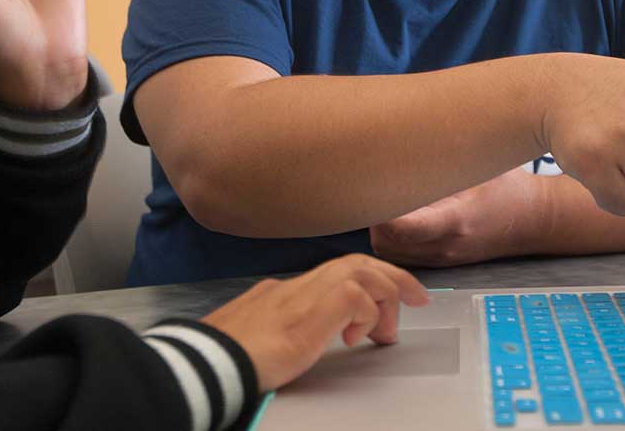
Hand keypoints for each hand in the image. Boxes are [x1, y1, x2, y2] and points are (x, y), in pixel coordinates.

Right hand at [201, 254, 430, 391]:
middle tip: (417, 299)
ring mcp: (302, 294)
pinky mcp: (311, 312)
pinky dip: (366, 312)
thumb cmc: (225, 356)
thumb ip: (277, 327)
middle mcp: (295, 285)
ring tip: (392, 325)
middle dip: (391, 277)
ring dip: (386, 294)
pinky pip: (354, 296)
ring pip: (361, 270)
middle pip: (355, 262)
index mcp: (282, 290)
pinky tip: (358, 336)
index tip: (388, 299)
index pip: (336, 270)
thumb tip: (292, 334)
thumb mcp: (257, 337)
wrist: (207, 361)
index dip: (369, 279)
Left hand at [371, 168, 548, 266]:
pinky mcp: (442, 261)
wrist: (536, 220)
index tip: (372, 189)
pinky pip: (403, 255)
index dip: (379, 212)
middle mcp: (446, 244)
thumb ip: (444, 155)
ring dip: (379, 229)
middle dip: (372, 217)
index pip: (403, 228)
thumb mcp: (480, 163)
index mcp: (456, 219)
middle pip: (385, 242)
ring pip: (390, 252)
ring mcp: (443, 257)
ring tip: (387, 199)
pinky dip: (392, 238)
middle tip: (375, 188)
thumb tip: (409, 134)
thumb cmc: (510, 188)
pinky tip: (400, 214)